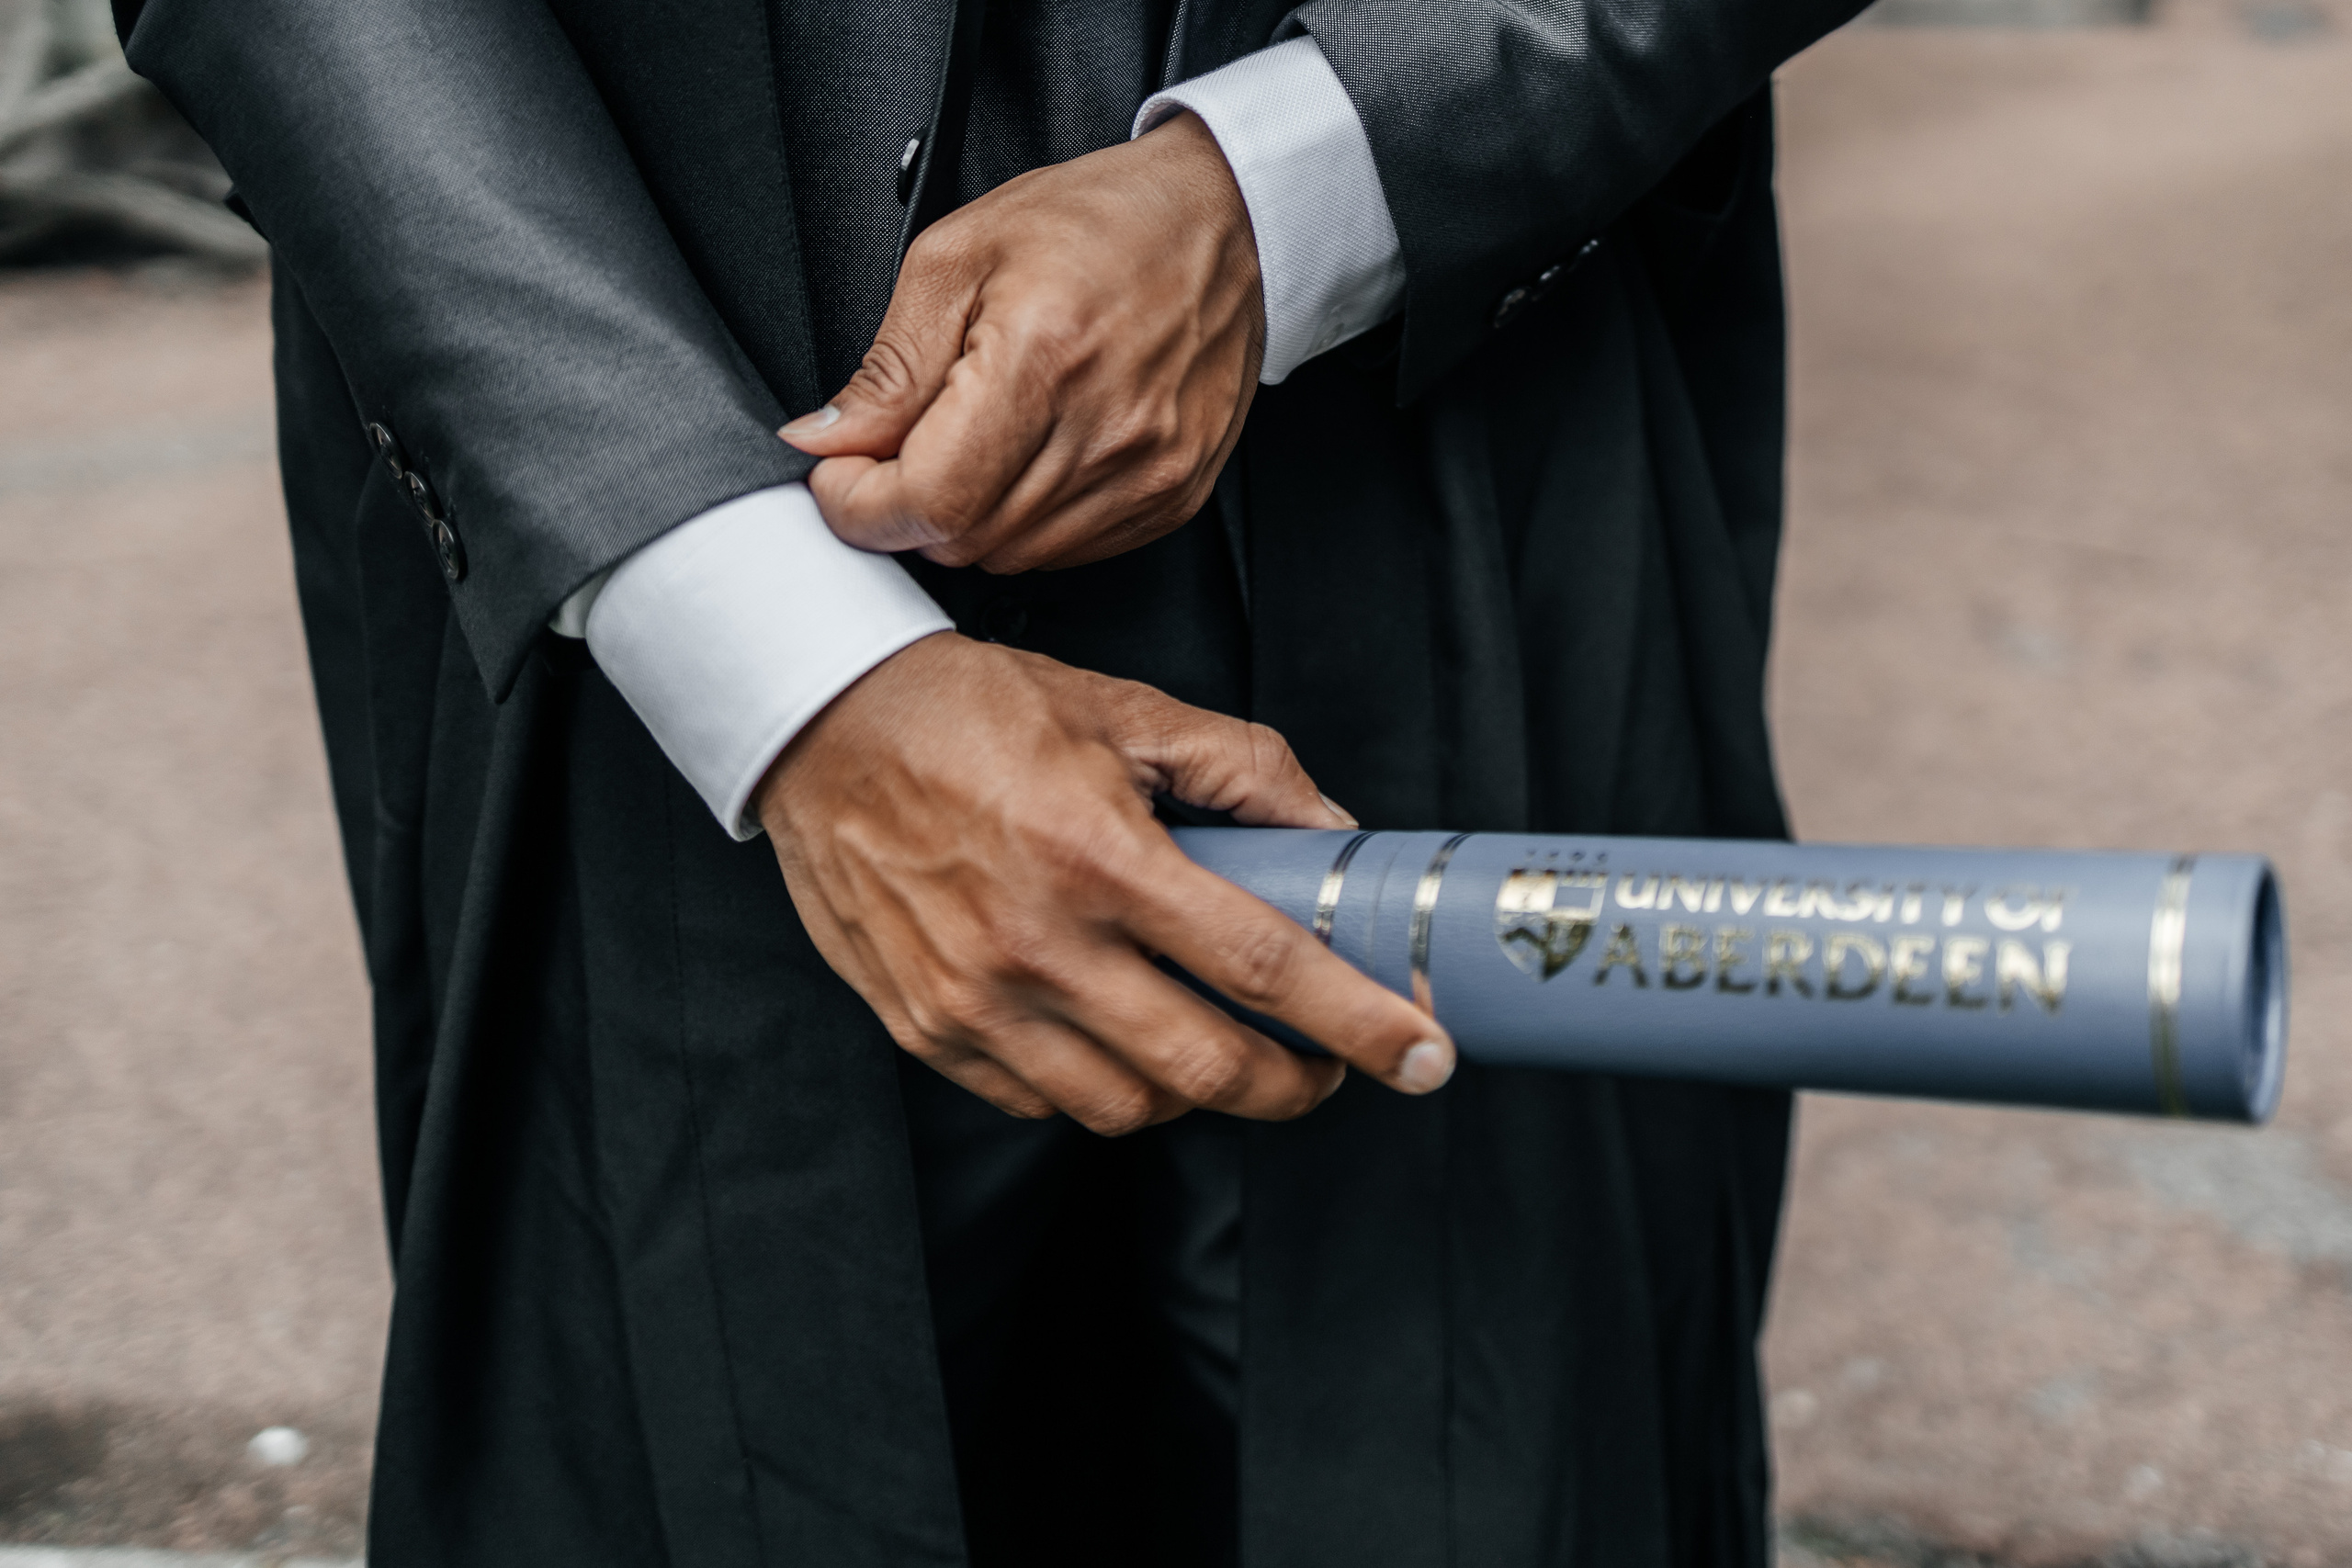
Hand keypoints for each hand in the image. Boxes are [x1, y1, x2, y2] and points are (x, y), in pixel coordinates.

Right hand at [755, 633, 1455, 1133]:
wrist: (820, 724)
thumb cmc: (973, 710)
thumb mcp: (1124, 711)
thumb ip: (1245, 774)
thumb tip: (1334, 840)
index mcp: (1099, 854)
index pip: (1263, 966)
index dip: (1359, 1022)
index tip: (1423, 1055)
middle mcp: (1036, 943)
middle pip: (1205, 1069)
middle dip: (1296, 1084)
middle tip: (1327, 1062)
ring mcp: (974, 1000)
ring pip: (1126, 1107)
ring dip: (1196, 1090)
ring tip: (1218, 1044)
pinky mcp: (927, 1030)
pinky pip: (1043, 1101)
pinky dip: (1101, 1086)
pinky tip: (1118, 1035)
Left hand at [778, 111, 1261, 573]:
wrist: (1223, 222)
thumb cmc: (1098, 222)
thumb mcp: (957, 256)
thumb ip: (888, 367)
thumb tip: (827, 440)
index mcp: (1042, 357)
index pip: (928, 500)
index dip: (860, 505)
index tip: (840, 473)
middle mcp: (1106, 429)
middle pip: (963, 538)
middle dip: (907, 504)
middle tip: (903, 444)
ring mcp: (1148, 473)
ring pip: (1012, 556)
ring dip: (968, 515)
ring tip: (977, 438)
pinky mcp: (1173, 496)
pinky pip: (1069, 551)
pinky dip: (1028, 519)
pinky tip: (1032, 455)